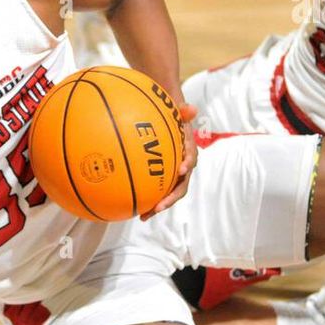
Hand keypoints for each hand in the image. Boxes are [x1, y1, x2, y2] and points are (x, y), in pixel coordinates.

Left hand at [141, 102, 197, 220]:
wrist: (167, 124)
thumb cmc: (170, 119)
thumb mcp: (176, 112)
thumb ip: (182, 111)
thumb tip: (192, 108)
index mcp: (188, 152)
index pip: (191, 160)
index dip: (188, 164)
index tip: (182, 169)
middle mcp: (183, 167)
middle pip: (180, 186)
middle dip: (170, 198)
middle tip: (158, 207)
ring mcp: (172, 176)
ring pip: (168, 194)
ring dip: (157, 206)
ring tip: (144, 216)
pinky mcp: (162, 180)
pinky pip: (156, 192)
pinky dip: (146, 201)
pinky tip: (132, 210)